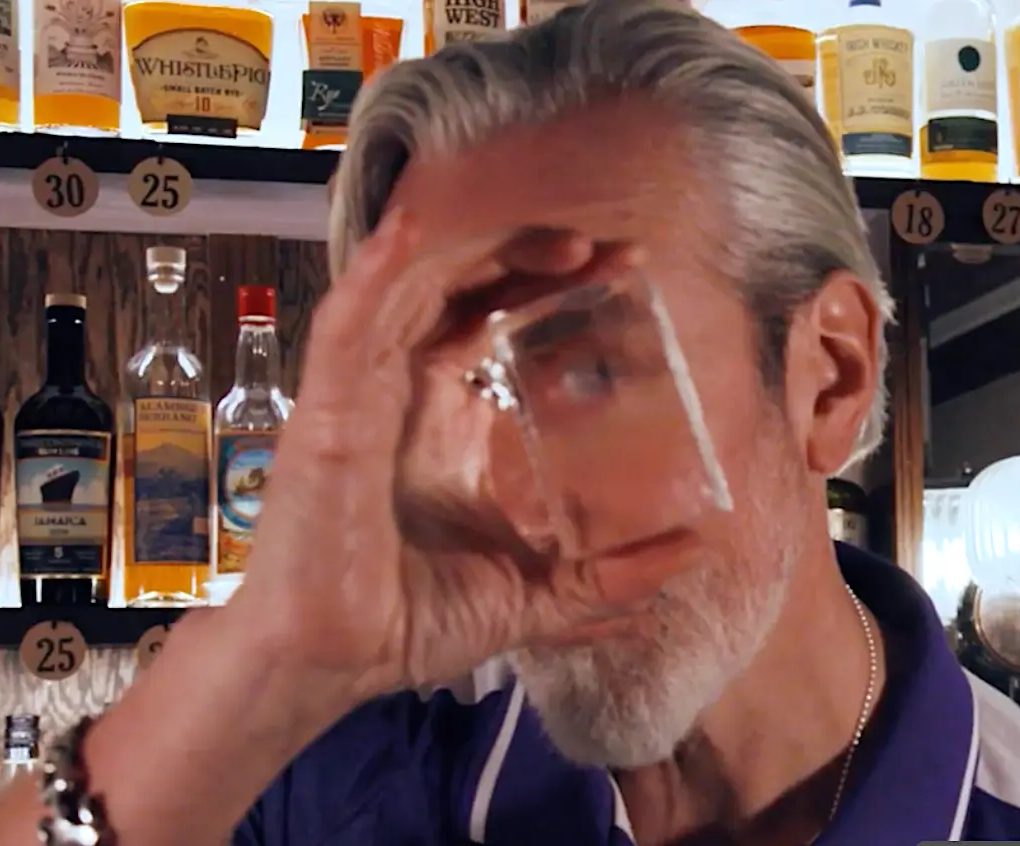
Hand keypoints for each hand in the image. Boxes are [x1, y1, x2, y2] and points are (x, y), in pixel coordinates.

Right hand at [229, 209, 692, 709]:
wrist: (335, 665)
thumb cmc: (413, 624)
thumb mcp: (535, 595)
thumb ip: (606, 576)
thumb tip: (692, 556)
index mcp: (447, 424)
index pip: (498, 327)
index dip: (554, 292)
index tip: (629, 275)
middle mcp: (405, 396)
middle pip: (465, 294)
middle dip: (535, 260)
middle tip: (613, 252)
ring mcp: (363, 396)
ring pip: (415, 290)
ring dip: (483, 252)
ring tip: (567, 244)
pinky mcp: (327, 412)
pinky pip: (345, 323)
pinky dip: (373, 271)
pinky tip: (410, 230)